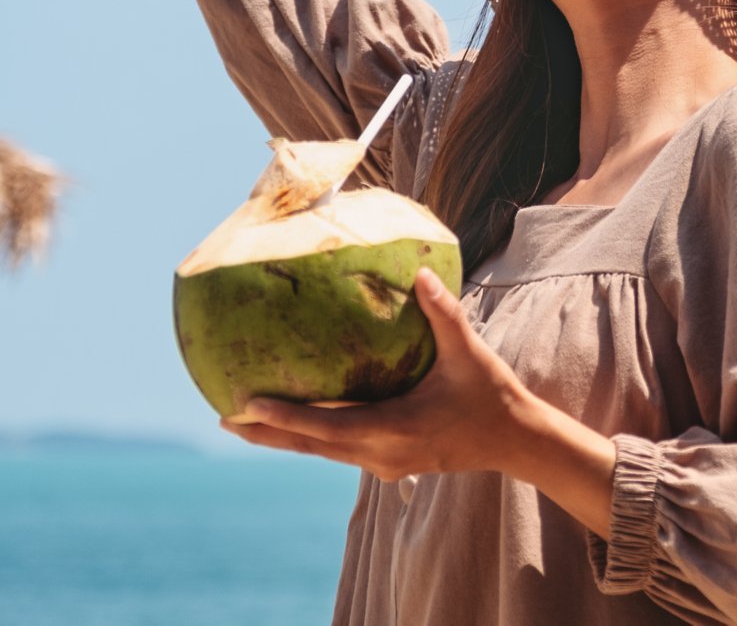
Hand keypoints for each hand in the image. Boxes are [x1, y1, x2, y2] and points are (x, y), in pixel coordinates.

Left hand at [220, 267, 531, 479]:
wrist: (512, 440)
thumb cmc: (490, 395)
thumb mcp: (469, 354)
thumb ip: (444, 314)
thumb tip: (422, 274)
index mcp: (394, 429)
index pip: (327, 426)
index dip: (286, 417)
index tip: (248, 405)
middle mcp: (381, 454)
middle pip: (311, 446)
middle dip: (267, 433)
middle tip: (224, 418)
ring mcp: (383, 463)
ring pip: (321, 451)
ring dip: (283, 437)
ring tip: (244, 422)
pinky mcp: (388, 462)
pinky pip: (338, 449)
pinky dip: (310, 437)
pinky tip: (293, 423)